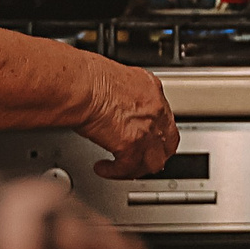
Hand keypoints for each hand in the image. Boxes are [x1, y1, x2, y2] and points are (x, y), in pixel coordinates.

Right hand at [79, 61, 175, 178]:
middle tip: (139, 160)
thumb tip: (111, 103)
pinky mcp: (133, 145)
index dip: (156, 131)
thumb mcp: (114, 77)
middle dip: (155, 154)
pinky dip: (115, 172)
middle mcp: (155, 109)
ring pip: (154, 161)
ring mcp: (147, 128)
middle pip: (168, 142)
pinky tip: (103, 168)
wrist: (81, 85)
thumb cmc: (86, 77)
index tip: (145, 137)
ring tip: (123, 169)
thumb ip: (121, 94)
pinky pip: (128, 168)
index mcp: (151, 89)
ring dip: (137, 167)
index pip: (163, 116)